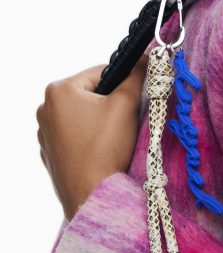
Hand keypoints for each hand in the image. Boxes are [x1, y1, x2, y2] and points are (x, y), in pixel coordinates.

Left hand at [36, 53, 148, 220]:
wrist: (91, 194)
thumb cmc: (106, 147)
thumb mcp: (126, 104)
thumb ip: (136, 76)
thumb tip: (147, 58)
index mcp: (58, 90)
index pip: (102, 72)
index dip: (125, 82)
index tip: (138, 97)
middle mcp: (45, 108)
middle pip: (92, 93)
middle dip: (112, 102)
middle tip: (128, 119)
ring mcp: (45, 132)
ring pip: (85, 114)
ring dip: (102, 120)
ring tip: (116, 138)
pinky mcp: (50, 153)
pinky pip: (76, 135)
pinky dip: (91, 137)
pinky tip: (103, 150)